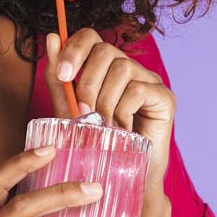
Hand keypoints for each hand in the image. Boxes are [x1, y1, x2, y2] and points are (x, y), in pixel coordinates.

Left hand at [45, 29, 175, 198]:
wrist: (121, 179)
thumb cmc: (94, 144)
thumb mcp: (68, 110)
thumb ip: (59, 78)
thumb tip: (52, 38)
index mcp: (104, 67)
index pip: (90, 37)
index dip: (74, 49)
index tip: (63, 75)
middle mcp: (128, 68)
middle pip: (105, 50)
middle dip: (86, 81)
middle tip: (82, 111)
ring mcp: (149, 80)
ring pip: (122, 68)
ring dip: (105, 100)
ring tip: (103, 127)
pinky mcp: (165, 97)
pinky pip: (138, 89)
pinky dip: (123, 112)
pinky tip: (121, 132)